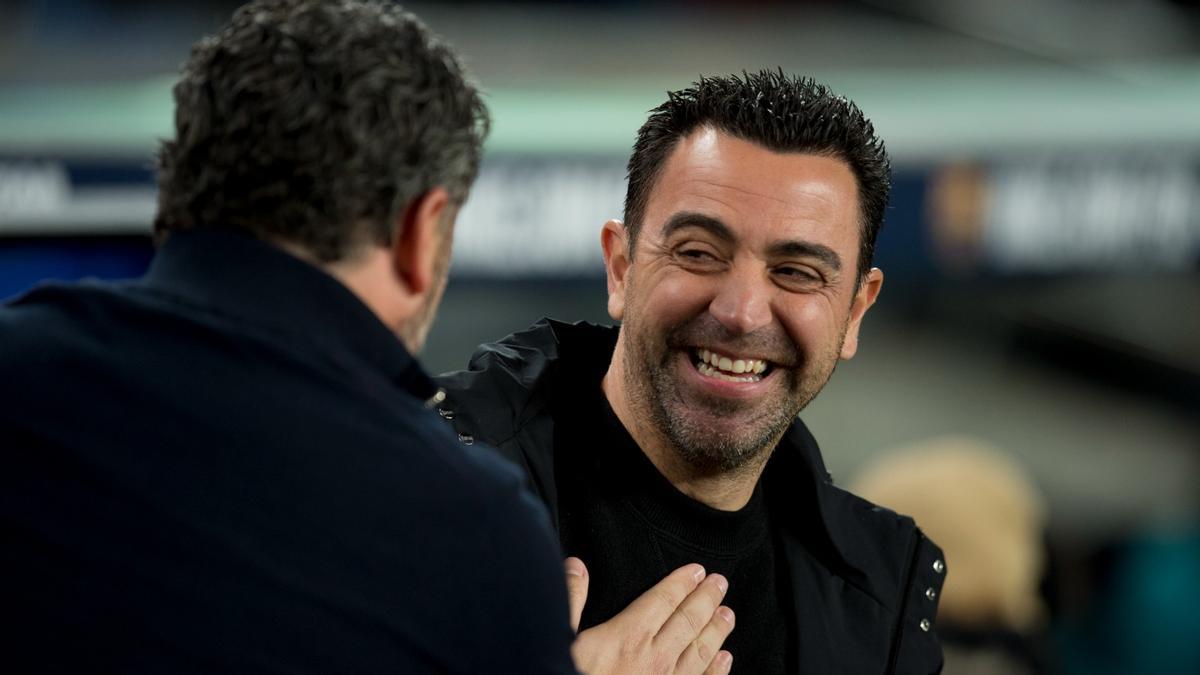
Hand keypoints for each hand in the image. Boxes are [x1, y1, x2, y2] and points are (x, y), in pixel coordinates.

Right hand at [564, 557, 733, 674]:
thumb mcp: (561, 640)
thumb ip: (571, 600)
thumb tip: (577, 566)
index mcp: (628, 636)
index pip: (663, 599)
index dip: (682, 582)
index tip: (698, 571)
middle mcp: (655, 658)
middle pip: (689, 620)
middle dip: (707, 599)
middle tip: (721, 583)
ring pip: (702, 650)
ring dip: (717, 630)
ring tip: (728, 614)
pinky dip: (717, 670)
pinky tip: (725, 659)